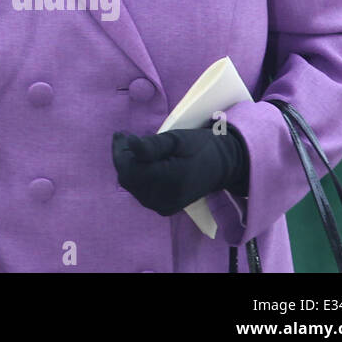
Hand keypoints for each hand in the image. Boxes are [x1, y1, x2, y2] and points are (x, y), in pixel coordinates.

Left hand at [112, 128, 249, 216]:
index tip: (123, 132)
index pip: (131, 168)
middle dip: (122, 156)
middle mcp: (163, 199)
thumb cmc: (199, 147)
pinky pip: (140, 191)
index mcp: (169, 181)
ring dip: (127, 165)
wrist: (220, 167)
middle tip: (124, 136)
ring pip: (131, 185)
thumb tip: (130, 143)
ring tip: (131, 147)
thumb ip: (152, 144)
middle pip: (128, 177)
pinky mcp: (163, 208)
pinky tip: (140, 162)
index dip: (121, 149)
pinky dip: (136, 175)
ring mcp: (163, 207)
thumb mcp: (176, 139)